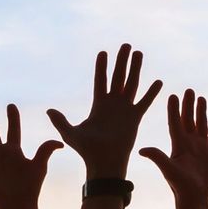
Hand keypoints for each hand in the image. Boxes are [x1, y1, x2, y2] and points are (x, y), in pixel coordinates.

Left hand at [46, 44, 162, 178]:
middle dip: (121, 60)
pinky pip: (144, 102)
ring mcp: (125, 110)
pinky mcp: (135, 118)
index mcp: (98, 105)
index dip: (101, 66)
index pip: (100, 80)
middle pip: (118, 77)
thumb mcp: (70, 133)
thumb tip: (48, 110)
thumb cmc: (86, 151)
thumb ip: (60, 120)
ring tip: (139, 53)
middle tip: (126, 45)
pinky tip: (158, 81)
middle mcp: (112, 104)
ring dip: (136, 68)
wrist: (104, 164)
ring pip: (131, 84)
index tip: (103, 52)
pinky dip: (151, 92)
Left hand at [139, 90, 207, 203]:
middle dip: (188, 105)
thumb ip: (157, 157)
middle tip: (189, 90)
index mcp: (177, 143)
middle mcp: (188, 143)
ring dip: (200, 112)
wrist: (194, 199)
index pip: (175, 122)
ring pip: (200, 125)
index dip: (174, 109)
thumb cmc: (179, 186)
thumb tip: (141, 149)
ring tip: (201, 97)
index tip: (172, 95)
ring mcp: (199, 148)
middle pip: (188, 119)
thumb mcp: (168, 169)